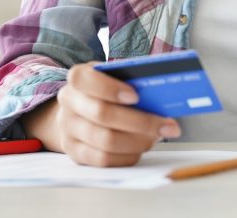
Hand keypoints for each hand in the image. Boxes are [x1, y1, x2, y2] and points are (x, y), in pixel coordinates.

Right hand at [30, 61, 181, 166]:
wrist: (78, 113)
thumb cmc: (104, 91)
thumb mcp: (113, 77)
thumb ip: (130, 79)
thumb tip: (161, 91)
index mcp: (77, 78)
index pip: (85, 80)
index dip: (111, 89)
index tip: (136, 96)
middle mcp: (68, 103)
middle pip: (102, 114)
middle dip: (140, 121)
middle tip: (168, 125)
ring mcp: (68, 130)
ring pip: (106, 140)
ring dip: (138, 140)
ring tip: (158, 136)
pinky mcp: (75, 153)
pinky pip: (104, 159)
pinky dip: (128, 155)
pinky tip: (142, 147)